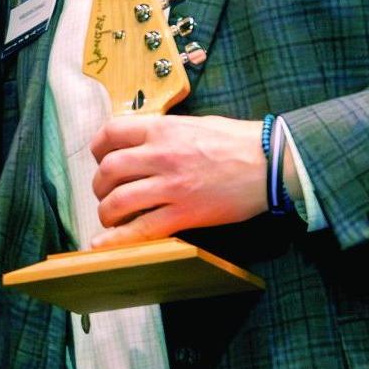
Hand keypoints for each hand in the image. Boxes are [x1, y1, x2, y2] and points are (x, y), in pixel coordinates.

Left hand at [88, 114, 267, 248]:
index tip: (100, 158)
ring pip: (118, 200)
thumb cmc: (236, 141)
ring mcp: (172, 186)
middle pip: (109, 169)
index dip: (98, 147)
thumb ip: (164, 133)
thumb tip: (141, 143)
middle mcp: (161, 156)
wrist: (270, 162)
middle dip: (100, 184)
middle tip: (106, 192)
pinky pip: (142, 228)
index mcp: (163, 129)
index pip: (111, 133)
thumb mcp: (194, 124)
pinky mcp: (185, 213)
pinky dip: (117, 239)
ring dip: (106, 211)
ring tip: (111, 216)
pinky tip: (103, 244)